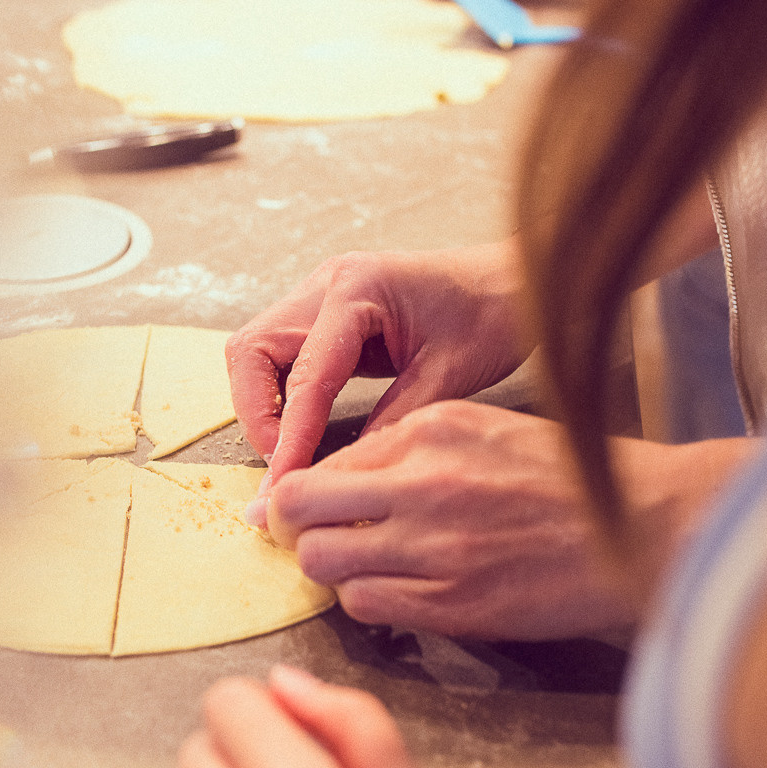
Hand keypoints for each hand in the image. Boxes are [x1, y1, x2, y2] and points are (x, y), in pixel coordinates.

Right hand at [226, 239, 530, 480]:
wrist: (515, 281)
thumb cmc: (492, 314)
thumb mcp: (447, 377)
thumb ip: (391, 425)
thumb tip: (342, 475)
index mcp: (359, 288)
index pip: (305, 375)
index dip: (289, 438)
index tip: (284, 486)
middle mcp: (328, 284)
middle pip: (251, 351)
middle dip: (256, 415)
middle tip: (282, 465)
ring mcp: (322, 295)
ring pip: (256, 353)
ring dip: (262, 405)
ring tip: (290, 452)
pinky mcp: (327, 314)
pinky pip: (282, 356)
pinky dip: (281, 395)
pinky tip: (302, 428)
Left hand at [268, 403, 755, 639]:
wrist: (639, 524)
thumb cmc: (564, 477)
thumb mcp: (481, 429)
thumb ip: (406, 448)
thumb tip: (333, 476)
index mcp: (429, 431)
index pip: (321, 463)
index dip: (296, 492)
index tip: (295, 509)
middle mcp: (423, 484)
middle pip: (300, 509)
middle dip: (291, 528)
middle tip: (303, 539)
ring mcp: (436, 547)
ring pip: (324, 562)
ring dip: (329, 568)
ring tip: (356, 566)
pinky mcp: (453, 602)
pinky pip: (365, 605)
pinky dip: (364, 600)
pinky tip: (392, 591)